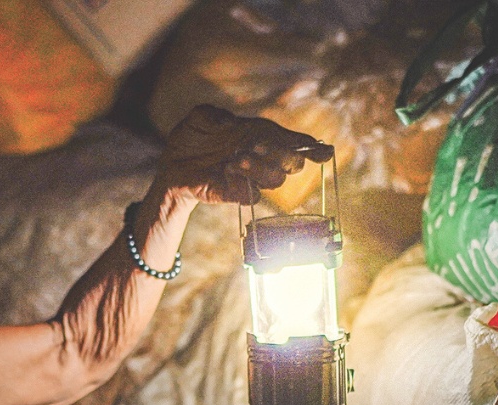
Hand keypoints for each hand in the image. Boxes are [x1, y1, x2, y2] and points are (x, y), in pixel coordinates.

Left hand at [154, 105, 334, 205]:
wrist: (172, 161)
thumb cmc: (193, 135)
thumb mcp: (201, 116)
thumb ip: (215, 115)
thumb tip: (231, 124)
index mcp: (261, 133)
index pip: (295, 142)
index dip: (313, 148)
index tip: (325, 153)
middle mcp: (262, 156)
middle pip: (292, 163)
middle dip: (284, 154)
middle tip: (259, 145)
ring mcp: (250, 177)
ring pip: (274, 179)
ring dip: (260, 168)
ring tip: (236, 158)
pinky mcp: (234, 193)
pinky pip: (251, 196)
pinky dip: (244, 187)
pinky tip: (227, 173)